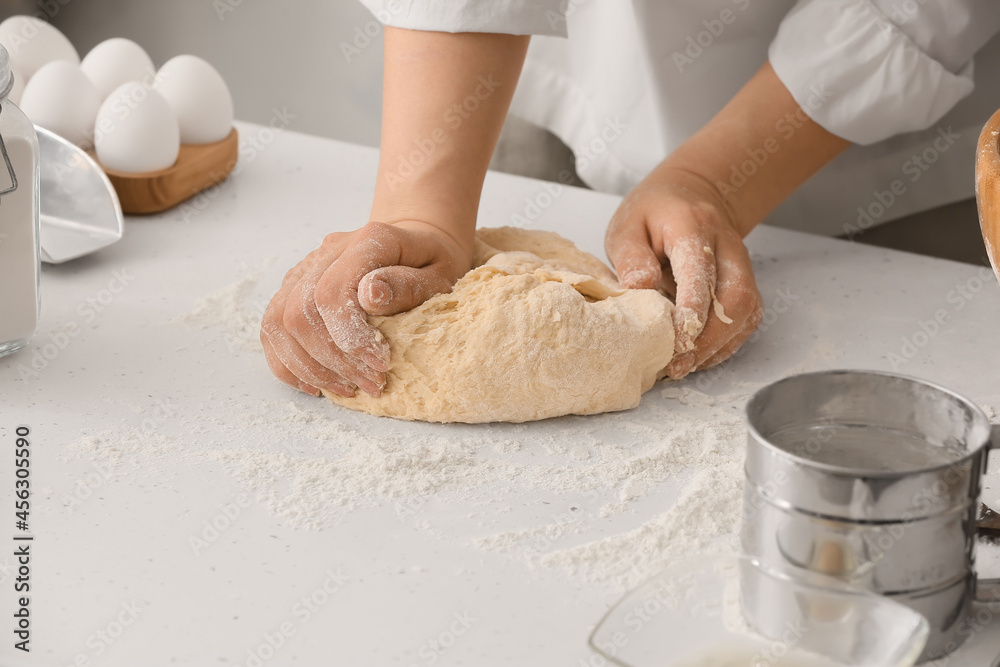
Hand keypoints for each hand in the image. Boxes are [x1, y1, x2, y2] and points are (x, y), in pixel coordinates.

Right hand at [261, 220, 471, 396]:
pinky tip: (316, 384)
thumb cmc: (430, 266)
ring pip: (278, 322)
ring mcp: (305, 269)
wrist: (413, 249)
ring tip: (348, 388)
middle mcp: (327, 251)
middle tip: (371, 384)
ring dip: (310, 367)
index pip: (332, 292)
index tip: (381, 364)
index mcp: (366, 241)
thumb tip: (370, 295)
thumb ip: (408, 284)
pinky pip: (271, 329)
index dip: (349, 337)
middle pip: (300, 311)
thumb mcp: (440, 274)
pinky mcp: (293, 288)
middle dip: (333, 360)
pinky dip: (288, 364)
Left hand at [605, 168, 762, 378]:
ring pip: (745, 311)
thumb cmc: (653, 215)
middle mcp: (727, 246)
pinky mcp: (745, 284)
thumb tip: (638, 289)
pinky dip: (725, 344)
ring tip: (685, 367)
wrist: (689, 197)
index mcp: (693, 227)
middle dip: (709, 337)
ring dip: (718, 345)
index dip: (693, 307)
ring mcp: (741, 265)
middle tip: (678, 363)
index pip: (701, 269)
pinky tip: (699, 357)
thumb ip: (631, 257)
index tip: (679, 340)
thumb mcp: (628, 227)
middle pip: (734, 296)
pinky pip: (745, 319)